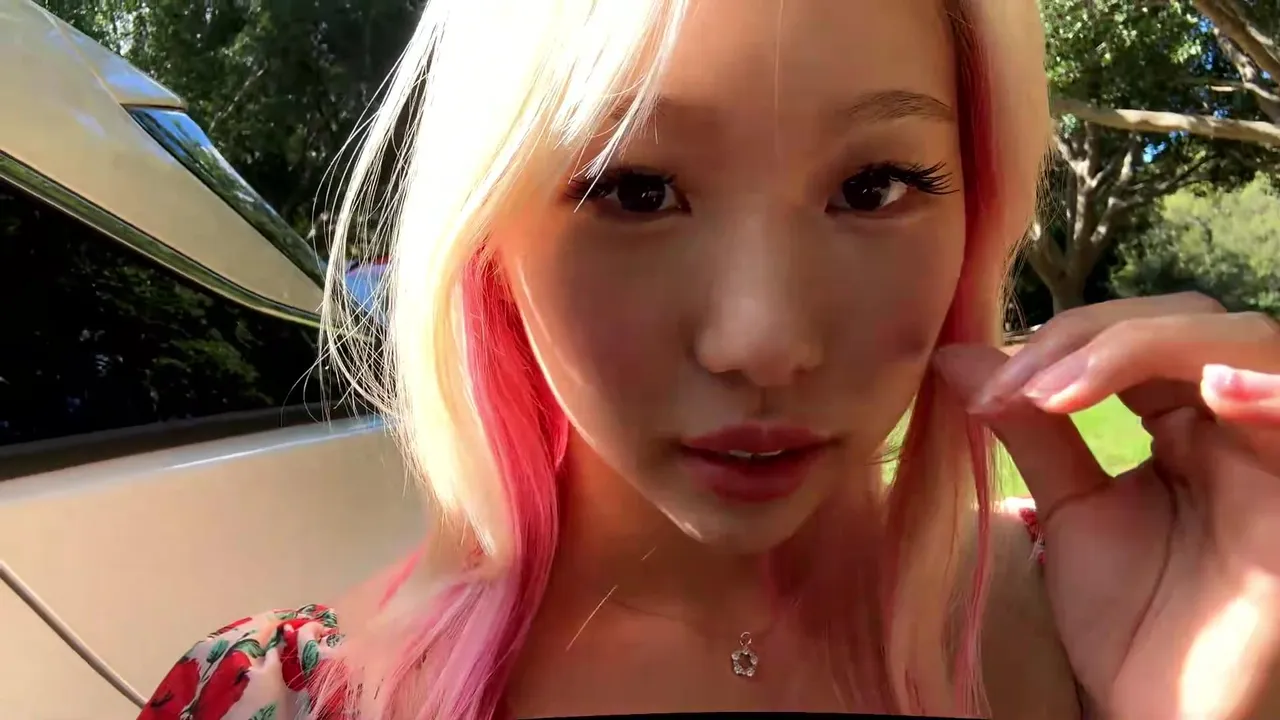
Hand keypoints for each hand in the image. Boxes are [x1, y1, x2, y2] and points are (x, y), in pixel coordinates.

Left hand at [933, 293, 1279, 719]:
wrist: (1156, 713)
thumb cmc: (1127, 623)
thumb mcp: (1066, 508)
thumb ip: (1028, 424)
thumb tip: (955, 352)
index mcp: (1182, 420)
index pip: (1138, 329)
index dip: (1064, 340)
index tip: (986, 391)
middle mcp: (1235, 425)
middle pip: (1188, 320)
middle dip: (1092, 338)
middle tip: (1016, 392)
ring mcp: (1272, 456)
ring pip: (1246, 343)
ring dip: (1146, 350)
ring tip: (1059, 393)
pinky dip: (1263, 391)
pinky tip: (1212, 392)